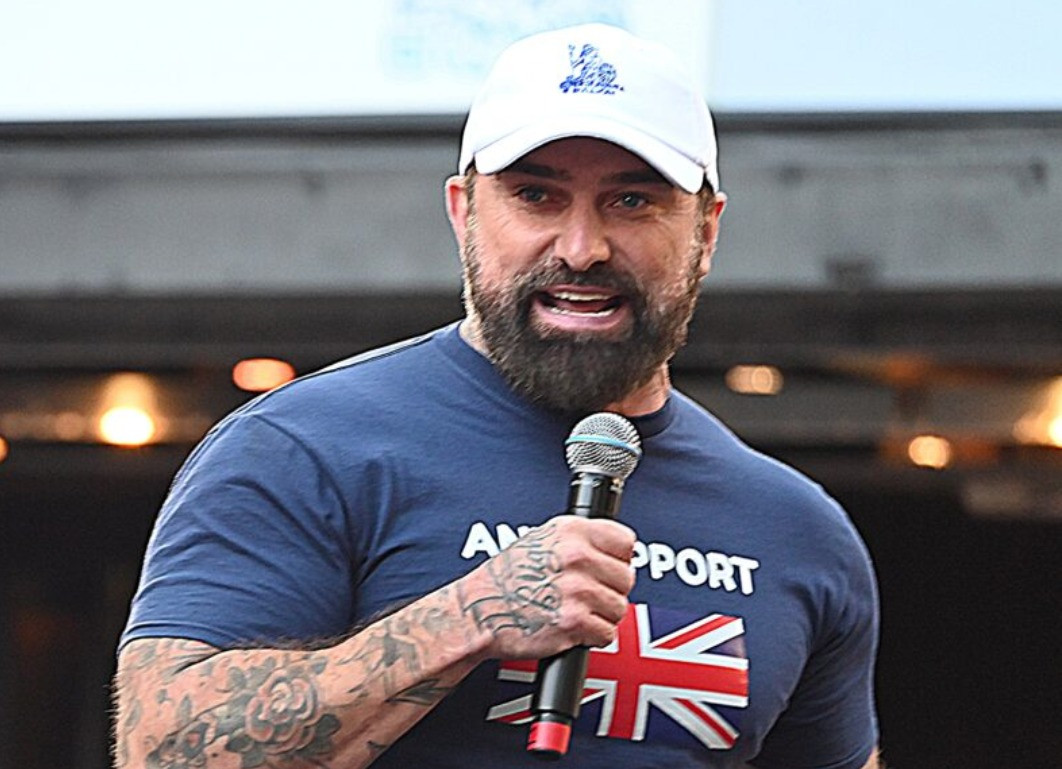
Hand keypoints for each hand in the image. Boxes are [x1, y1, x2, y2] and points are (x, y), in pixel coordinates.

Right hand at [457, 515, 636, 660]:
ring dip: (603, 615)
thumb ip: (580, 539)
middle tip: (590, 595)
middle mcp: (576, 557)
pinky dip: (594, 636)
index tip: (611, 568)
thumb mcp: (542, 538)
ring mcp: (576, 590)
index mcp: (571, 531)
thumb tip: (615, 548)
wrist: (479, 610)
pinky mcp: (573, 622)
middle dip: (611, 590)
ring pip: (619, 607)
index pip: (626, 542)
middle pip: (626, 578)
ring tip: (580, 612)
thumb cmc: (506, 578)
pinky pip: (606, 633)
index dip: (620, 559)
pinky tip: (576, 628)